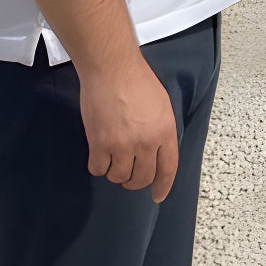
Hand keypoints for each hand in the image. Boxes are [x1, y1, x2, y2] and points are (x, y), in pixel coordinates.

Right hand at [79, 54, 179, 201]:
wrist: (111, 69)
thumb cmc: (137, 80)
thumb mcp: (161, 105)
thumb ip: (160, 130)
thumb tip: (155, 152)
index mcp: (165, 131)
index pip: (167, 169)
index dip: (162, 186)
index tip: (157, 196)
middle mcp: (147, 142)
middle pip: (141, 178)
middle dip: (134, 181)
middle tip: (127, 174)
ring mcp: (123, 145)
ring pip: (118, 176)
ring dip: (115, 172)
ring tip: (112, 156)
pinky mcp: (100, 144)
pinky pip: (98, 169)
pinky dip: (98, 165)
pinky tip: (99, 153)